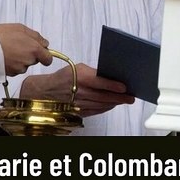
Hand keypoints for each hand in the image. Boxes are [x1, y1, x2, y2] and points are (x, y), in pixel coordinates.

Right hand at [0, 23, 52, 74]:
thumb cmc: (1, 36)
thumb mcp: (20, 28)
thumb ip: (36, 36)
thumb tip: (45, 43)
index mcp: (34, 49)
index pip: (48, 59)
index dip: (45, 55)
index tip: (40, 51)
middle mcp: (29, 61)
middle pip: (34, 60)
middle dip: (29, 55)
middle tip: (18, 46)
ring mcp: (19, 69)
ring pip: (24, 65)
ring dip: (20, 59)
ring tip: (9, 50)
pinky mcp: (10, 74)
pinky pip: (14, 69)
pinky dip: (12, 64)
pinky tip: (4, 57)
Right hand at [18, 63, 135, 116]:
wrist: (47, 90)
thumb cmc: (65, 76)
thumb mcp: (79, 68)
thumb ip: (94, 72)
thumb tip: (111, 76)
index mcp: (81, 78)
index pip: (101, 83)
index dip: (114, 86)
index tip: (125, 87)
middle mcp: (80, 92)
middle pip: (104, 96)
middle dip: (120, 98)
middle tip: (131, 97)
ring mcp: (79, 104)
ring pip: (101, 105)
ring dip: (115, 103)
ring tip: (126, 101)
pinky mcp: (78, 111)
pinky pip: (95, 111)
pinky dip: (105, 108)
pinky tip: (113, 105)